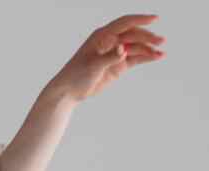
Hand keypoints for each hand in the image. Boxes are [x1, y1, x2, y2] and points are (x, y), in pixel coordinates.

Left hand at [49, 14, 165, 104]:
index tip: (155, 19)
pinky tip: (157, 57)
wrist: (69, 91)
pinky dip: (146, 57)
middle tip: (161, 41)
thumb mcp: (92, 65)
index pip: (124, 23)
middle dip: (147, 37)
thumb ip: (109, 57)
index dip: (140, 19)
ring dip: (149, 49)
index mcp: (102, 36)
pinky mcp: (119, 65)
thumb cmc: (76, 74)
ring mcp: (116, 53)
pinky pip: (136, 58)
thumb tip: (123, 50)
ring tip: (161, 53)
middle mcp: (111, 41)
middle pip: (134, 35)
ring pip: (136, 47)